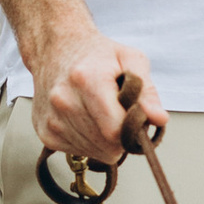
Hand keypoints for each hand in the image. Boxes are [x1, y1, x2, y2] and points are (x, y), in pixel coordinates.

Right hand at [35, 24, 161, 164]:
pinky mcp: (45, 133)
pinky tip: (87, 119)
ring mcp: (52, 119)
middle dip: (122, 136)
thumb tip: (159, 119)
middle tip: (119, 113)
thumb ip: (147, 90)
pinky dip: (90, 142)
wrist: (55, 49)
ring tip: (100, 113)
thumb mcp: (130, 59)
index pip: (116, 131)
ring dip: (106, 140)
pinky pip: (80, 152)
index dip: (133, 131)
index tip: (135, 118)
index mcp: (87, 80)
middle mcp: (64, 101)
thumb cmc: (96, 55)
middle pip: (108, 146)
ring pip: (96, 153)